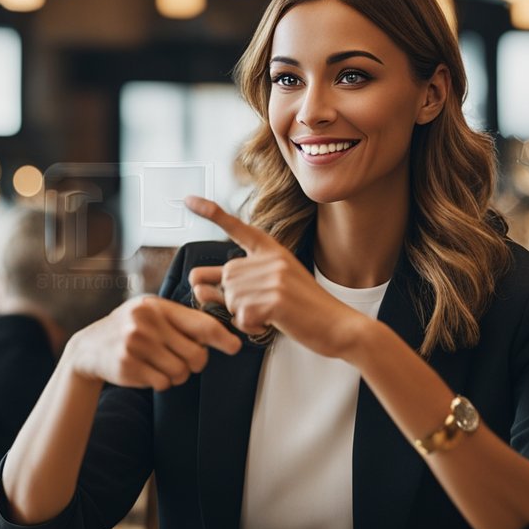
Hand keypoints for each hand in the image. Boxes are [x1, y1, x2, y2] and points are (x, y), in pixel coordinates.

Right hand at [59, 295, 241, 391]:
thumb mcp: (152, 315)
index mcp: (157, 306)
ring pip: (181, 372)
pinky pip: (163, 383)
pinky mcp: (127, 365)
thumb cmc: (130, 330)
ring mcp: (135, 344)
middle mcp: (146, 322)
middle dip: (196, 363)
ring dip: (177, 375)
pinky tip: (147, 372)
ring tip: (161, 365)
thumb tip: (222, 336)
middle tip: (185, 361)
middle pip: (196, 354)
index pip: (200, 323)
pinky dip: (161, 383)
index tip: (234, 347)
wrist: (88, 348)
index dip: (222, 337)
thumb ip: (181, 322)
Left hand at [185, 195, 369, 358]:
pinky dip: (250, 328)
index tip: (188, 200)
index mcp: (273, 251)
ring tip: (269, 316)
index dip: (212, 213)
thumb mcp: (276, 285)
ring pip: (230, 300)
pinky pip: (241, 317)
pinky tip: (270, 325)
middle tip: (258, 308)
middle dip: (230, 299)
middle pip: (225, 278)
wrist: (340, 327)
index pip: (238, 228)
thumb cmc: (305, 310)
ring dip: (242, 315)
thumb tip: (196, 282)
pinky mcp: (275, 299)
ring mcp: (274, 278)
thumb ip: (238, 282)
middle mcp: (271, 259)